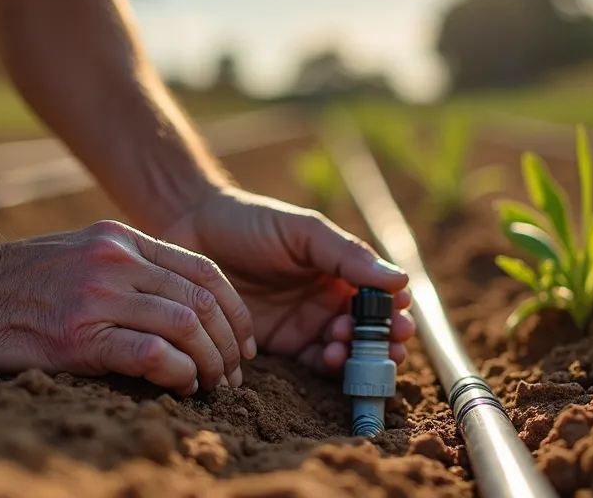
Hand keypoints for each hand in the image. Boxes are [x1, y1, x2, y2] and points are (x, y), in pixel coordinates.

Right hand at [0, 220, 254, 395]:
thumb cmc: (12, 282)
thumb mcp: (79, 254)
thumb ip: (128, 269)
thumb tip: (180, 306)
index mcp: (121, 239)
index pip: (204, 271)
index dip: (234, 311)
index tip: (242, 343)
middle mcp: (116, 260)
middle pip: (202, 301)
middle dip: (229, 344)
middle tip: (234, 376)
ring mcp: (96, 296)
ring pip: (185, 327)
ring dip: (210, 364)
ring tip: (213, 387)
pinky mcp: (76, 336)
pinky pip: (151, 355)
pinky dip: (178, 374)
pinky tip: (182, 387)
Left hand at [160, 188, 415, 373]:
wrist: (191, 231)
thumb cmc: (251, 221)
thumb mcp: (304, 231)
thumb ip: (348, 255)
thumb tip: (401, 280)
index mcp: (341, 270)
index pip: (380, 298)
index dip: (395, 311)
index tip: (400, 317)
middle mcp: (328, 300)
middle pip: (369, 331)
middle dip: (382, 342)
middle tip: (386, 345)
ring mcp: (304, 326)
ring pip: (345, 352)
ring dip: (355, 355)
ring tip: (343, 345)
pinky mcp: (278, 348)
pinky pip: (310, 368)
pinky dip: (326, 370)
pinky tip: (326, 359)